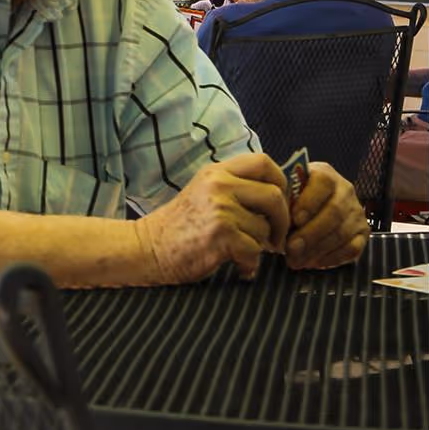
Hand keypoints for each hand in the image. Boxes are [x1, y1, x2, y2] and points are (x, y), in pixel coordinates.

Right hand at [135, 152, 289, 282]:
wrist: (146, 249)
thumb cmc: (178, 227)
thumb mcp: (203, 193)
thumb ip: (234, 188)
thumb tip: (279, 199)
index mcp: (215, 172)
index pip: (264, 163)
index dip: (280, 183)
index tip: (278, 203)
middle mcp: (218, 185)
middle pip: (274, 195)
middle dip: (282, 221)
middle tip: (274, 237)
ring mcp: (220, 209)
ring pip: (265, 228)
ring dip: (259, 246)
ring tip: (241, 252)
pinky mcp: (221, 234)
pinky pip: (255, 250)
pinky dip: (250, 265)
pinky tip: (238, 266)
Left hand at [286, 161, 366, 269]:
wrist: (310, 206)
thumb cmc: (292, 199)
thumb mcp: (286, 191)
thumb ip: (283, 198)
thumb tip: (275, 216)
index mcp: (325, 174)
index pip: (322, 183)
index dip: (309, 202)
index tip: (294, 219)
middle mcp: (345, 190)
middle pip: (334, 212)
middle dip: (310, 233)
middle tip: (290, 249)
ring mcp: (356, 212)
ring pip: (342, 233)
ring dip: (317, 249)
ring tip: (296, 260)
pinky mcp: (362, 233)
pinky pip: (352, 248)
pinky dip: (331, 258)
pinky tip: (312, 263)